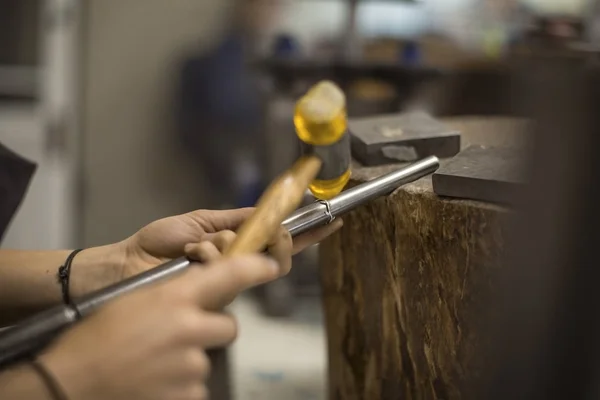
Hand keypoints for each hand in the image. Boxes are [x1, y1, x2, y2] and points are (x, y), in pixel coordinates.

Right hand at [42, 254, 279, 399]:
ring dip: (189, 360)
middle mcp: (190, 329)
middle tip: (180, 337)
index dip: (255, 268)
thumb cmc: (96, 337)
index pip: (229, 276)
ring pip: (207, 358)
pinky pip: (196, 387)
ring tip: (154, 364)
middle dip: (210, 330)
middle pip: (228, 327)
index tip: (270, 265)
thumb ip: (173, 297)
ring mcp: (191, 366)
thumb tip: (195, 299)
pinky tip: (154, 382)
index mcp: (175, 299)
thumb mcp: (135, 301)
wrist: (70, 382)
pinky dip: (180, 386)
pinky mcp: (188, 396)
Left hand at [71, 207, 341, 302]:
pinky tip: (190, 254)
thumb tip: (265, 213)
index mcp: (238, 244)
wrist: (128, 262)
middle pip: (279, 258)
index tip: (331, 221)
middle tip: (266, 231)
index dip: (308, 233)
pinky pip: (228, 271)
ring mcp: (228, 282)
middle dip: (276, 240)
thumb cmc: (159, 243)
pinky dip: (208, 254)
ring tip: (200, 244)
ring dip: (227, 245)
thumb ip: (234, 219)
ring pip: (254, 263)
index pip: (281, 241)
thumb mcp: (201, 221)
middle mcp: (239, 265)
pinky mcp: (214, 294)